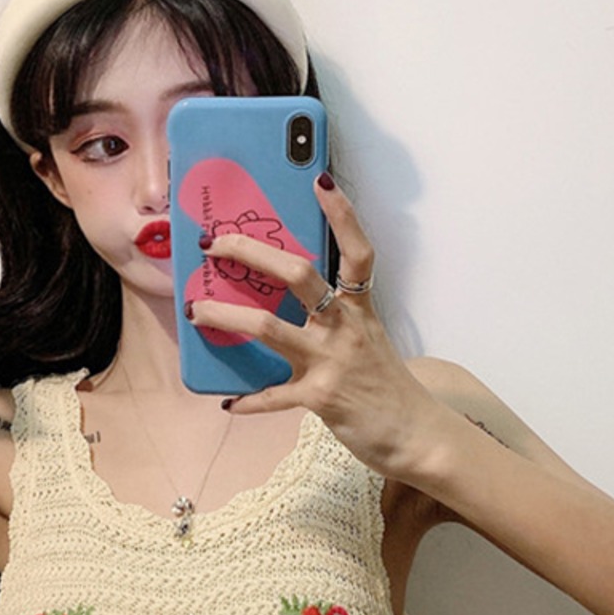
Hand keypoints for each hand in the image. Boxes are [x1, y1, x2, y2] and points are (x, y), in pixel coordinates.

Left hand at [188, 174, 434, 478]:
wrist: (416, 435)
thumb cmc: (387, 387)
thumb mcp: (368, 341)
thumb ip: (336, 321)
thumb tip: (290, 307)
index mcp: (360, 310)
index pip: (357, 254)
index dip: (342, 214)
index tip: (320, 179)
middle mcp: (346, 327)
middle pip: (298, 275)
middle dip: (252, 254)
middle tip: (216, 244)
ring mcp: (331, 361)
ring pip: (269, 328)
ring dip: (227, 318)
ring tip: (197, 311)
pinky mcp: (319, 397)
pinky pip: (273, 396)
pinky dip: (249, 400)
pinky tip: (228, 402)